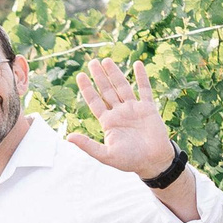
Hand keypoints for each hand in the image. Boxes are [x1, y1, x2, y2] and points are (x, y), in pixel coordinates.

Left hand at [68, 57, 175, 178]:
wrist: (153, 162)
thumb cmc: (130, 161)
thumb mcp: (106, 155)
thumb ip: (88, 145)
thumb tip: (68, 137)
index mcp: (108, 122)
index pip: (95, 102)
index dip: (87, 89)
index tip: (80, 75)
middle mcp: (119, 113)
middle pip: (107, 91)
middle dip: (99, 77)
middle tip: (92, 62)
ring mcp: (134, 109)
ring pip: (122, 87)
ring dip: (115, 74)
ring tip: (106, 60)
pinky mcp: (148, 108)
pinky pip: (144, 89)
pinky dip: (141, 77)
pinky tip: (137, 64)